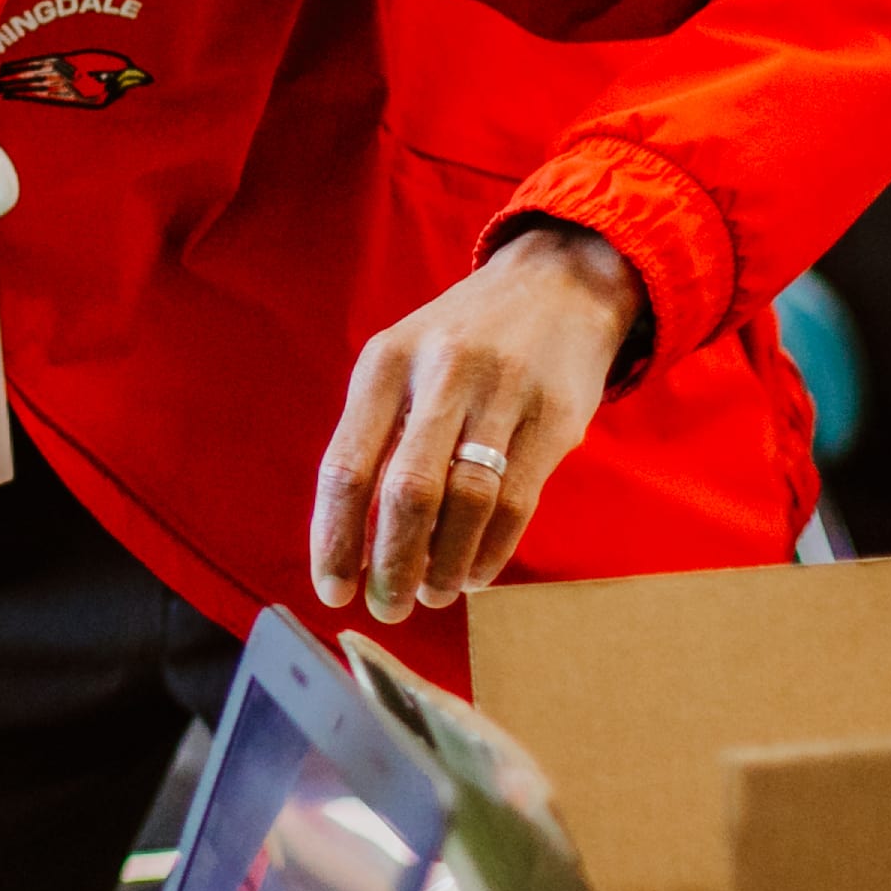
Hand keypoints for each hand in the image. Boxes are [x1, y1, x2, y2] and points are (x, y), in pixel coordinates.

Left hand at [308, 223, 637, 621]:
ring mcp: (503, 392)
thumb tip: (348, 537)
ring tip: (432, 592)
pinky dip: (490, 550)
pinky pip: (518, 500)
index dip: (335, 538)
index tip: (332, 590)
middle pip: (408, 491)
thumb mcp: (403, 361)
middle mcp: (442, 373)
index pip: (347, 465)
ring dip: (444, 564)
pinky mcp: (554, 416)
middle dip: (391, 563)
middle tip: (386, 607)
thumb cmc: (462, 340)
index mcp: (386, 363)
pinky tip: (474, 573)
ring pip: (467, 502)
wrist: (558, 283)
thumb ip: (376, 434)